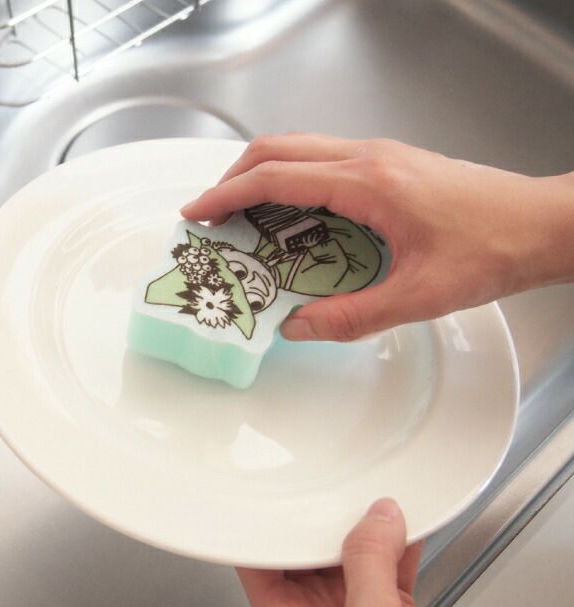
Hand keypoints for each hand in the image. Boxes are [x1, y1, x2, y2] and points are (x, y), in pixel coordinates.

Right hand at [181, 134, 573, 340]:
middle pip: (277, 149)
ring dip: (262, 176)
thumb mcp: (417, 296)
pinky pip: (323, 161)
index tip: (197, 212)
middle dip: (234, 177)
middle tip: (212, 213)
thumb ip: (351, 316)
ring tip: (242, 214)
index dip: (227, 195)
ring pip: (299, 148)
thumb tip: (298, 327)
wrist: (540, 224)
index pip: (275, 178)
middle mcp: (368, 157)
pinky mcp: (389, 164)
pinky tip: (292, 216)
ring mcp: (379, 155)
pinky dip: (292, 181)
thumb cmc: (491, 249)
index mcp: (367, 182)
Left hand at [236, 498, 489, 606]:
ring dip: (367, 531)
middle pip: (307, 554)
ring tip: (378, 505)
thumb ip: (369, 565)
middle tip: (339, 492)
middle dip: (326, 522)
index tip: (282, 495)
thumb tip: (375, 519)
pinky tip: (408, 529)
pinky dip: (398, 547)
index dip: (272, 528)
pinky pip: (386, 568)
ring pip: (349, 557)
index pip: (261, 563)